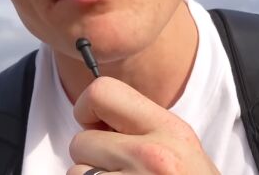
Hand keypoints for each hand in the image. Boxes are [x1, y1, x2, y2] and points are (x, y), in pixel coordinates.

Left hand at [67, 77, 218, 174]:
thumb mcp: (181, 151)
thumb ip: (142, 129)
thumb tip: (92, 114)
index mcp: (170, 131)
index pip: (102, 92)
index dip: (88, 109)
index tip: (99, 128)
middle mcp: (153, 156)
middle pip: (81, 141)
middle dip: (92, 159)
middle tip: (121, 174)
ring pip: (76, 173)